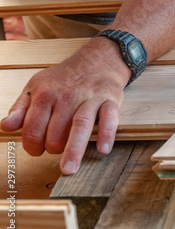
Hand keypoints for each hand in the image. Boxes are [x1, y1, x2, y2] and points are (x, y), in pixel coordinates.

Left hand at [0, 38, 129, 174]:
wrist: (98, 59)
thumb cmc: (66, 77)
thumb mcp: (37, 86)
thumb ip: (21, 109)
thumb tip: (6, 127)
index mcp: (45, 93)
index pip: (32, 127)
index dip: (31, 144)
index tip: (36, 150)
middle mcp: (67, 96)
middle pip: (56, 131)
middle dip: (52, 148)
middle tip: (55, 152)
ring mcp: (90, 98)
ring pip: (80, 125)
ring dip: (74, 149)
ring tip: (69, 169)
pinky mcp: (110, 100)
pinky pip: (109, 118)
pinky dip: (106, 134)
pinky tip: (103, 150)